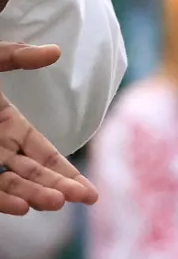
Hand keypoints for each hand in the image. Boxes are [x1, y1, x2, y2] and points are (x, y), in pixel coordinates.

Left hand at [0, 43, 96, 214]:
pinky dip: (1, 199)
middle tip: (82, 198)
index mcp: (8, 126)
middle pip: (32, 174)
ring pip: (10, 186)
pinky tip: (19, 206)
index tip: (89, 193)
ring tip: (53, 202)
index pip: (44, 155)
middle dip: (57, 187)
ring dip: (32, 195)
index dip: (66, 172)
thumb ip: (16, 57)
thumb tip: (55, 52)